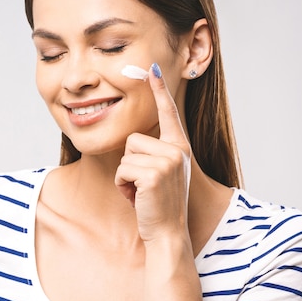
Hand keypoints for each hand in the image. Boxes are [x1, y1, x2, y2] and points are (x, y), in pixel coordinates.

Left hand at [114, 63, 191, 242]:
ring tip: (141, 192)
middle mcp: (177, 150)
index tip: (152, 67)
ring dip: (125, 177)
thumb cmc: (158, 204)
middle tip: (144, 186)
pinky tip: (137, 197)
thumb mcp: (161, 173)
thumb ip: (154, 154)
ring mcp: (168, 161)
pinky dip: (122, 186)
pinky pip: (122, 170)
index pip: (168, 113)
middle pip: (132, 140)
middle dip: (130, 165)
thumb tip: (135, 139)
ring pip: (125, 156)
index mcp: (179, 147)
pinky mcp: (154, 174)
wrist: (168, 232)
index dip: (159, 89)